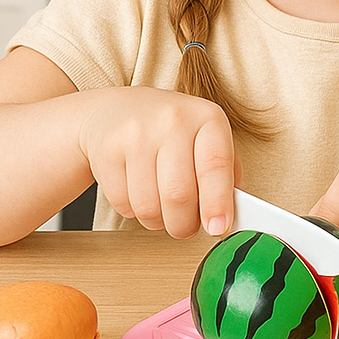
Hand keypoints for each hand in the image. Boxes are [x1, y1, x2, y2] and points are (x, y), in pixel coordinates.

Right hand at [76, 86, 240, 238]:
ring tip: (161, 207)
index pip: (215, 165)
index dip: (217, 202)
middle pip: (179, 195)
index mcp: (207, 118)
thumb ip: (225, 174)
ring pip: (149, 206)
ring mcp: (137, 133)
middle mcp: (172, 120)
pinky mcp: (107, 150)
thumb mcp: (207, 139)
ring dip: (158, 221)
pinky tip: (138, 192)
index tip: (218, 228)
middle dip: (184, 225)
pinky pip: (123, 204)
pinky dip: (133, 211)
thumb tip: (232, 215)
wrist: (117, 110)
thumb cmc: (173, 131)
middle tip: (185, 227)